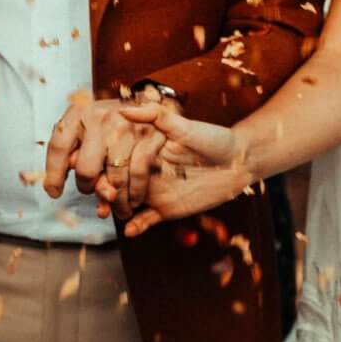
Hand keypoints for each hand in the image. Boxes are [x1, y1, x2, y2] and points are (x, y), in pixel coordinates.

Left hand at [42, 96, 168, 218]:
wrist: (139, 104)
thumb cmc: (103, 124)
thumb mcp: (81, 131)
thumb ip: (71, 157)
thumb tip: (56, 189)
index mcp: (78, 113)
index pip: (58, 147)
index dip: (53, 175)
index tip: (54, 192)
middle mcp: (100, 117)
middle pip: (86, 169)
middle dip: (86, 187)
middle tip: (89, 190)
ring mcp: (125, 126)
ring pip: (115, 177)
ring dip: (115, 199)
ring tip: (114, 207)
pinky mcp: (148, 135)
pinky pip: (138, 174)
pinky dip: (135, 192)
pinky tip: (132, 199)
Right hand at [108, 102, 256, 237]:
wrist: (240, 162)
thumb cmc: (214, 139)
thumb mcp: (186, 125)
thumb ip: (156, 116)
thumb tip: (123, 111)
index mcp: (144, 148)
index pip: (119, 157)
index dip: (110, 165)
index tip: (101, 170)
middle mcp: (145, 169)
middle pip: (117, 181)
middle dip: (110, 189)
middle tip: (108, 195)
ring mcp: (154, 189)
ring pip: (126, 201)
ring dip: (119, 208)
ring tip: (118, 213)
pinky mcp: (165, 208)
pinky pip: (145, 220)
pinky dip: (136, 226)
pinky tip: (130, 230)